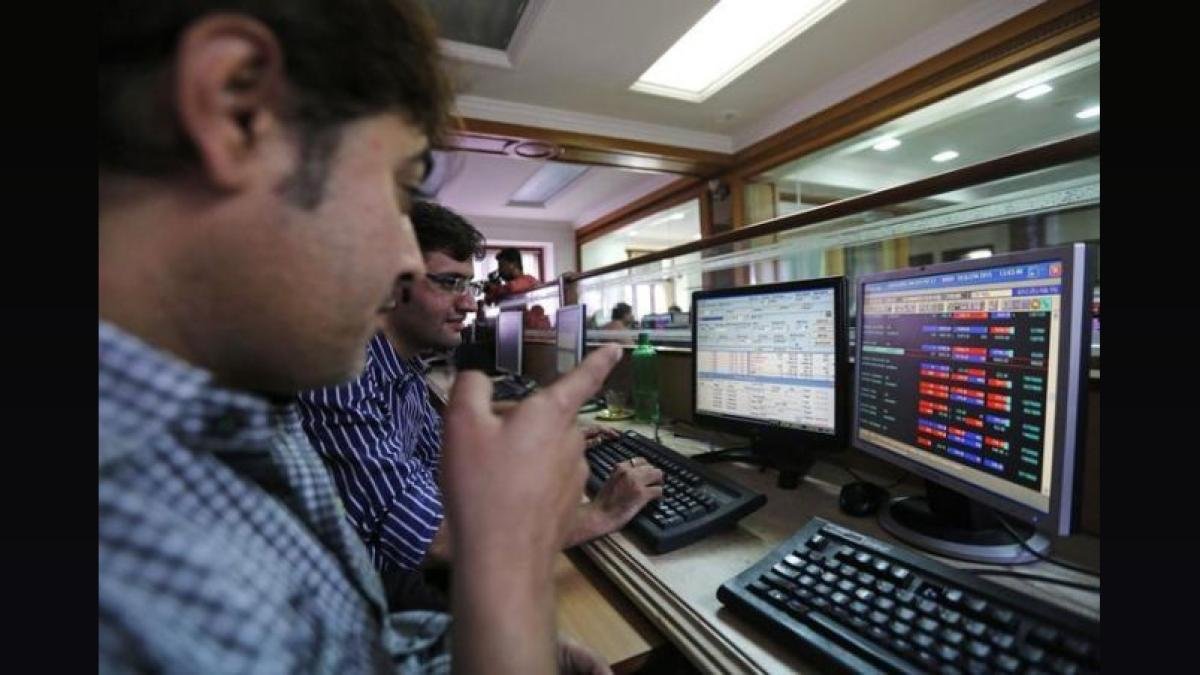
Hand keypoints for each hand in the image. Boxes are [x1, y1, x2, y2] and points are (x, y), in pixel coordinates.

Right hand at [442, 345, 622, 673]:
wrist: (502, 560)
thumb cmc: (483, 486)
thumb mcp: (461, 424)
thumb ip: (470, 388)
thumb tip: (476, 377)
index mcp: (552, 414)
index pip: (582, 378)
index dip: (599, 361)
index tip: (617, 349)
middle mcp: (572, 441)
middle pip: (549, 418)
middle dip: (521, 422)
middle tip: (481, 441)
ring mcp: (574, 476)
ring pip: (548, 450)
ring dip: (523, 455)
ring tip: (487, 476)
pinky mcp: (567, 505)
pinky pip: (546, 481)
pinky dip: (526, 484)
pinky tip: (501, 501)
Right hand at [588, 456, 662, 534]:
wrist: (599, 516)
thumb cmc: (603, 503)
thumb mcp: (611, 481)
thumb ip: (623, 476)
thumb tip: (637, 477)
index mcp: (620, 467)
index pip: (641, 460)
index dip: (647, 468)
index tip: (648, 475)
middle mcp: (629, 471)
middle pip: (651, 467)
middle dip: (654, 476)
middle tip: (655, 484)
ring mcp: (636, 482)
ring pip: (658, 476)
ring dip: (658, 484)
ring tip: (656, 491)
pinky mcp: (642, 494)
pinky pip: (659, 490)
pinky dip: (659, 495)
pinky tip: (656, 499)